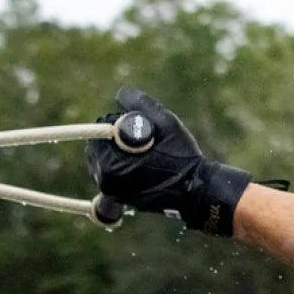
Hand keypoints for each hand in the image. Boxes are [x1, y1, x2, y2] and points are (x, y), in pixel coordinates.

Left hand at [86, 86, 253, 235]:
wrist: (196, 191)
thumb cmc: (182, 157)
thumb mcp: (166, 122)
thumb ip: (140, 104)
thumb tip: (120, 93)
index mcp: (110, 163)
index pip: (100, 131)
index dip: (118, 122)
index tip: (138, 125)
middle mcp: (106, 181)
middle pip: (98, 147)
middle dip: (114, 139)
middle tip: (141, 139)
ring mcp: (112, 192)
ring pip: (102, 162)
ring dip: (116, 153)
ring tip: (142, 153)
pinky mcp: (119, 199)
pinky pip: (110, 176)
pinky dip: (120, 167)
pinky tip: (140, 165)